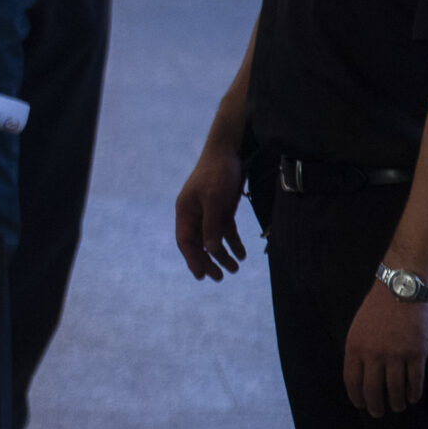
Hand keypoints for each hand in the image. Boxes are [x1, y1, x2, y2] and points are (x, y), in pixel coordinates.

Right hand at [174, 142, 248, 279]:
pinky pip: (225, 231)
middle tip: (220, 278)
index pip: (186, 241)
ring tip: (235, 269)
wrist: (228, 150)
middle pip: (199, 244)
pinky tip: (242, 254)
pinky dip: (233, 243)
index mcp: (185, 211)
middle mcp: (194, 214)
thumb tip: (209, 250)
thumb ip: (211, 225)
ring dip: (223, 255)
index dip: (192, 259)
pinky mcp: (222, 209)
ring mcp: (208, 212)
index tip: (201, 276)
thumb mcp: (214, 199)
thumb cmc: (217, 173)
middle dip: (209, 261)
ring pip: (213, 239)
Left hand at [344, 285, 427, 416]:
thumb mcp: (357, 328)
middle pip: (373, 389)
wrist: (401, 290)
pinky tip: (413, 398)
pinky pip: (415, 380)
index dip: (356, 396)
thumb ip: (358, 351)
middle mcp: (374, 354)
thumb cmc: (377, 308)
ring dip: (396, 402)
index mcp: (355, 347)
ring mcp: (396, 355)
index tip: (360, 404)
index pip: (352, 381)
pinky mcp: (417, 354)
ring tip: (397, 407)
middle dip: (375, 405)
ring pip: (395, 389)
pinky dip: (414, 393)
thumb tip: (360, 374)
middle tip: (378, 413)